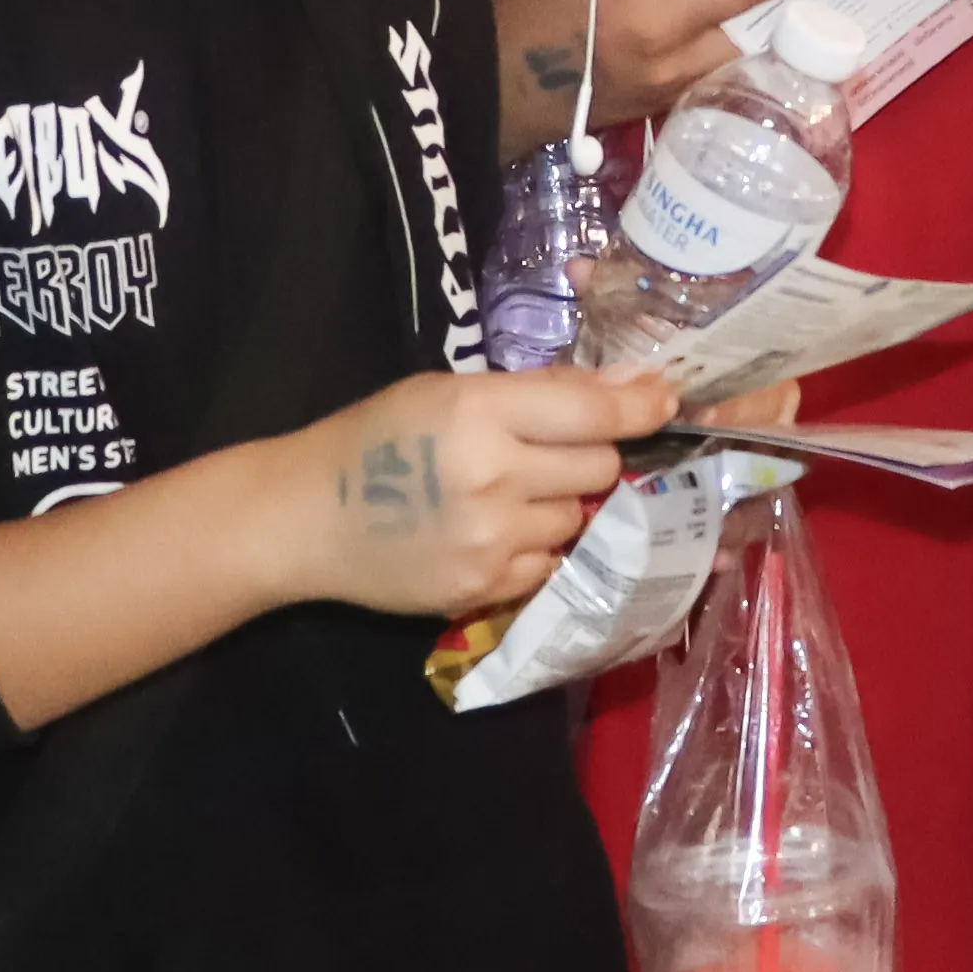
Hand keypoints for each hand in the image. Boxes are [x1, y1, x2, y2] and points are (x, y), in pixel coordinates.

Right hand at [300, 362, 675, 616]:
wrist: (305, 519)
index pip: (591, 410)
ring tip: (508, 497)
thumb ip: (538, 391)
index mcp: (480, 413)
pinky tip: (495, 534)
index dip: (640, 405)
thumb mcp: (447, 391)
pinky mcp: (486, 588)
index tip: (667, 400)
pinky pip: (552, 564)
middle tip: (546, 454)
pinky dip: (538, 548)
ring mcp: (493, 541)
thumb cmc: (376, 440)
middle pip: (598, 468)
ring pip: (579, 518)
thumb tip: (627, 383)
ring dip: (560, 505)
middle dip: (587, 457)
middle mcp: (494, 478)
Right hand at [496, 0, 861, 141]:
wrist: (494, 92)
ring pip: (747, 52)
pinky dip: (743, 52)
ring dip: (780, 27)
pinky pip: (720, 74)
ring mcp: (673, 82)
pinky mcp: (665, 104)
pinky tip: (762, 32)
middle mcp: (673, 44)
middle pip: (760, 19)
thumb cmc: (523, 8)